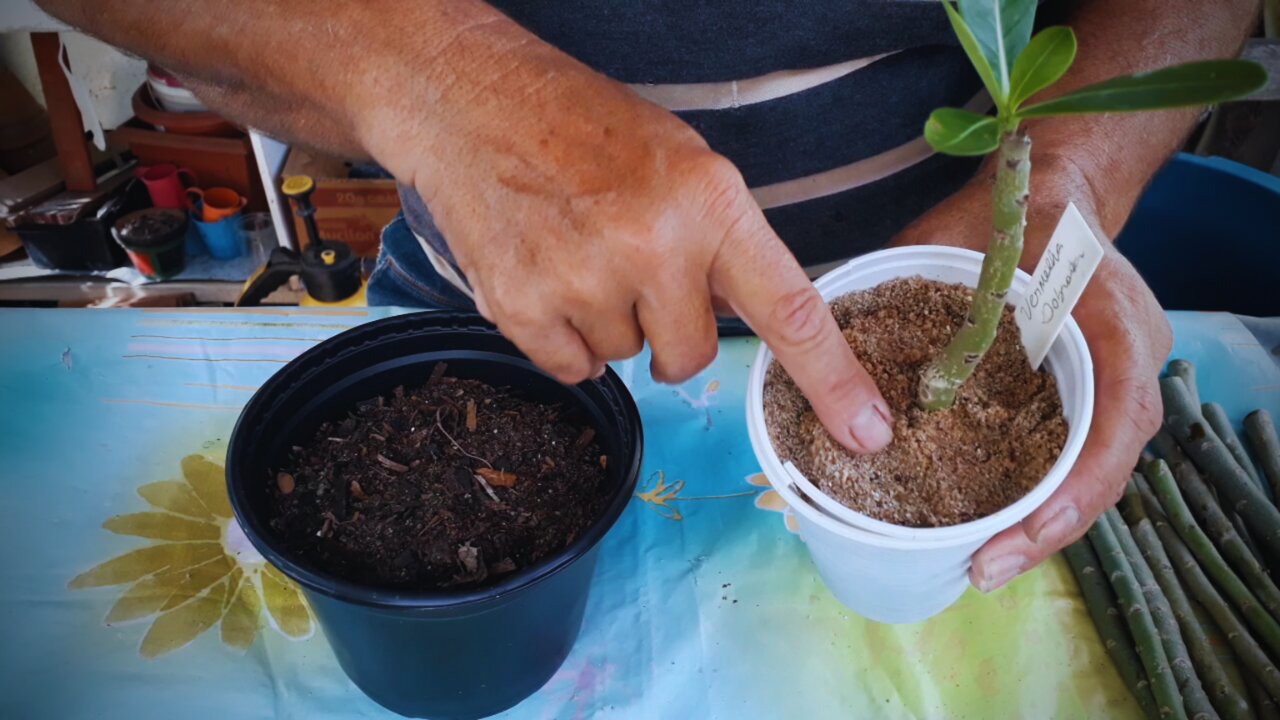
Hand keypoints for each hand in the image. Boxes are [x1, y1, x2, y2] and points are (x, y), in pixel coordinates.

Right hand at [358, 21, 892, 452]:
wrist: (472, 103)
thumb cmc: (585, 129)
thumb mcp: (682, 165)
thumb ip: (723, 244)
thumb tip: (753, 324)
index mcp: (709, 202)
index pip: (789, 308)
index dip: (832, 379)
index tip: (866, 432)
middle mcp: (653, 245)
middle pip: (692, 356)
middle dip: (670, 332)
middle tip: (633, 267)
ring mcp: (584, 281)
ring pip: (628, 360)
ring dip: (611, 323)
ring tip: (578, 250)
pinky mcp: (523, 308)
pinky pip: (574, 369)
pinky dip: (565, 337)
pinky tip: (547, 273)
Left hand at [892, 163, 1170, 589]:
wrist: (1052, 193)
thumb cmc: (1007, 210)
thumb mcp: (954, 239)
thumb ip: (907, 290)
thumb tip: (828, 346)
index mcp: (1112, 320)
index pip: (1114, 424)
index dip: (1069, 494)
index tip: (1011, 539)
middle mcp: (1130, 361)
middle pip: (1106, 468)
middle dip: (1047, 530)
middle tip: (980, 570)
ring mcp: (1117, 382)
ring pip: (1093, 472)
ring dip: (1042, 523)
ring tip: (981, 563)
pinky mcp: (1090, 394)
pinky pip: (1075, 455)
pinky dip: (1039, 494)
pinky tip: (992, 526)